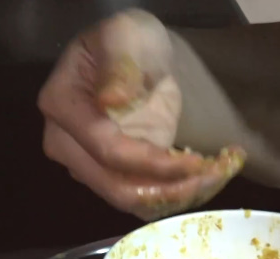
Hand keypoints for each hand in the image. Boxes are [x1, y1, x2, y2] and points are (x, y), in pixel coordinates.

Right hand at [37, 9, 243, 220]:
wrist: (133, 56)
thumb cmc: (127, 40)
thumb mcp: (126, 37)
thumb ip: (120, 66)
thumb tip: (111, 100)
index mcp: (63, 107)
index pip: (108, 150)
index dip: (153, 163)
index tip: (196, 161)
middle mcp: (65, 145)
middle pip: (117, 187)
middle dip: (169, 189)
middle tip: (213, 176)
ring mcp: (87, 165)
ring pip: (132, 200)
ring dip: (176, 195)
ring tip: (216, 175)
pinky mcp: (112, 176)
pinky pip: (143, 197)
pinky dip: (175, 194)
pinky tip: (205, 177)